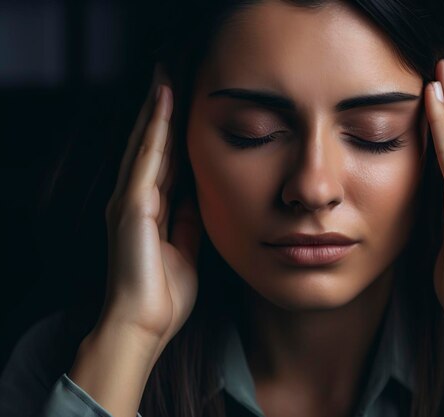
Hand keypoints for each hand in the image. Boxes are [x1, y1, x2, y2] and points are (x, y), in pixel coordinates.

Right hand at [100, 63, 202, 345]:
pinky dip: (153, 132)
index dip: (173, 131)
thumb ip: (189, 221)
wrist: (144, 324)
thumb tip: (199, 197)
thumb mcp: (187, 249)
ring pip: (144, 144)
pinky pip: (145, 161)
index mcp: (151, 210)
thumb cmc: (165, 295)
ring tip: (164, 77)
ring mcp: (129, 200)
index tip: (185, 103)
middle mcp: (136, 199)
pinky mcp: (131, 207)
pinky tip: (161, 108)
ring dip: (155, 110)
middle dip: (161, 110)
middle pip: (151, 145)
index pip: (165, 160)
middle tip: (169, 74)